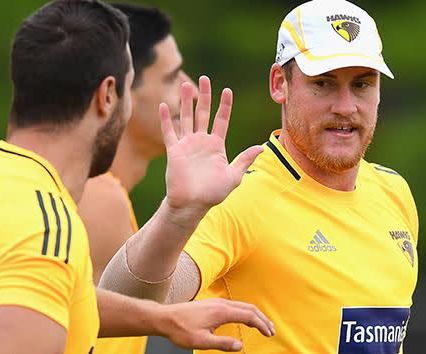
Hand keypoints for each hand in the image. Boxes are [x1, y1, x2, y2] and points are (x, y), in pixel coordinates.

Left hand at [156, 298, 274, 351]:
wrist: (165, 317)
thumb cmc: (181, 330)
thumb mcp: (201, 342)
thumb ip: (222, 343)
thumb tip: (240, 345)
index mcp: (221, 312)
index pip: (248, 316)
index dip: (261, 325)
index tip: (269, 334)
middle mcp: (221, 303)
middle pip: (248, 308)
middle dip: (262, 319)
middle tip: (271, 330)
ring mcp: (216, 302)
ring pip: (242, 305)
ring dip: (255, 314)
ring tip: (262, 325)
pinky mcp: (212, 304)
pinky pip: (235, 305)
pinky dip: (245, 311)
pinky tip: (245, 318)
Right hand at [160, 76, 262, 218]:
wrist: (191, 205)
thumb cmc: (212, 193)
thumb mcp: (233, 176)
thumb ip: (244, 159)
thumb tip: (261, 147)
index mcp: (216, 145)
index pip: (221, 120)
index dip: (224, 106)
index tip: (227, 91)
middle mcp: (201, 141)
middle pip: (203, 113)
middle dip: (203, 96)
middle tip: (203, 79)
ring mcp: (187, 145)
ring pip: (186, 118)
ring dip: (185, 102)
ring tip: (184, 85)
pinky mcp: (174, 151)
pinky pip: (169, 132)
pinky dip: (166, 119)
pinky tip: (164, 106)